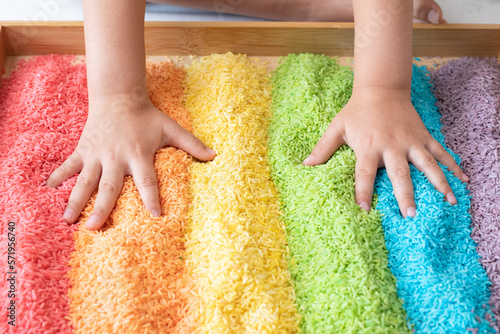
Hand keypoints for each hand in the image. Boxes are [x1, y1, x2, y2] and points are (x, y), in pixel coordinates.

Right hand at [46, 93, 215, 229]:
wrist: (119, 97)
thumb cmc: (147, 116)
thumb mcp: (170, 128)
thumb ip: (192, 144)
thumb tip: (215, 155)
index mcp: (139, 155)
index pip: (148, 181)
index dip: (152, 198)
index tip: (156, 217)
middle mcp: (116, 158)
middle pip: (110, 186)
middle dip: (102, 207)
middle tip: (94, 228)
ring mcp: (97, 154)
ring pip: (85, 180)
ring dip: (76, 199)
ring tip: (67, 219)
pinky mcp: (83, 149)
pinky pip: (69, 165)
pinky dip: (58, 176)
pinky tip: (47, 190)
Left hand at [303, 87, 468, 217]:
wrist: (381, 89)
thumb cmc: (356, 111)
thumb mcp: (337, 128)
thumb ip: (323, 148)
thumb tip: (304, 165)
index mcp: (368, 146)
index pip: (364, 174)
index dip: (362, 191)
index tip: (364, 209)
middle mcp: (391, 146)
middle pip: (400, 174)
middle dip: (405, 195)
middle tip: (411, 215)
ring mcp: (411, 142)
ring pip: (427, 165)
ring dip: (439, 183)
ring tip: (449, 202)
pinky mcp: (423, 136)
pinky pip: (441, 152)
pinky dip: (453, 165)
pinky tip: (464, 180)